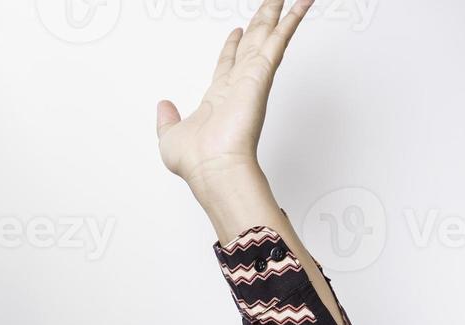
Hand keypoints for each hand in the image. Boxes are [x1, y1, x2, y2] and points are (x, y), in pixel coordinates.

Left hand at [155, 0, 311, 191]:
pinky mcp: (261, 74)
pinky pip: (279, 39)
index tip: (236, 32)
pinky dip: (291, 20)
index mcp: (219, 96)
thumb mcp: (169, 137)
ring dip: (278, 14)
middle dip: (260, 22)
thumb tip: (163, 107)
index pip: (228, 63)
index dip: (232, 46)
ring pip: (267, 36)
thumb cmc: (197, 162)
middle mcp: (238, 85)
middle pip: (252, 44)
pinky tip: (301, 4)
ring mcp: (252, 78)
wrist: (212, 169)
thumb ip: (166, 120)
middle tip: (270, 4)